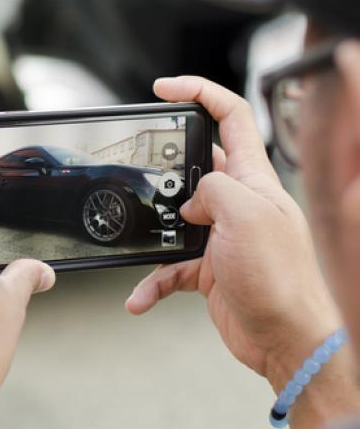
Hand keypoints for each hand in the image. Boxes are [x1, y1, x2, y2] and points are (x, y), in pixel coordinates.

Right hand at [127, 76, 349, 428]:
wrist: (288, 340)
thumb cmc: (281, 279)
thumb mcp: (246, 215)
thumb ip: (212, 189)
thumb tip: (191, 201)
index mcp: (253, 179)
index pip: (231, 116)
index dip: (198, 92)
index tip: (163, 88)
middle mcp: (238, 203)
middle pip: (194, 166)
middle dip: (163, 170)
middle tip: (140, 173)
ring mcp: (223, 236)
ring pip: (174, 219)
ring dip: (152, 233)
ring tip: (141, 238)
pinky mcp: (210, 269)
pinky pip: (169, 267)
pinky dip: (151, 281)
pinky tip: (140, 296)